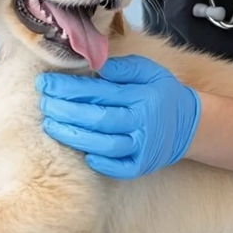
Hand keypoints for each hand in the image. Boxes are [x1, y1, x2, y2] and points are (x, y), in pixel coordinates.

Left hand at [37, 55, 200, 178]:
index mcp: (142, 96)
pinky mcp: (141, 166)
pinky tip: (81, 151)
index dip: (68, 88)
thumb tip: (94, 64)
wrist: (190, 125)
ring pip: (103, 145)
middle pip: (96, 118)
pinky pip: (116, 168)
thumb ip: (123, 67)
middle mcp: (142, 123)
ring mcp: (142, 148)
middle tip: (43, 104)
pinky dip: (98, 161)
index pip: (98, 92)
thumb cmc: (163, 94)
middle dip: (64, 111)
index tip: (46, 83)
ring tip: (50, 125)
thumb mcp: (149, 71)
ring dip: (73, 136)